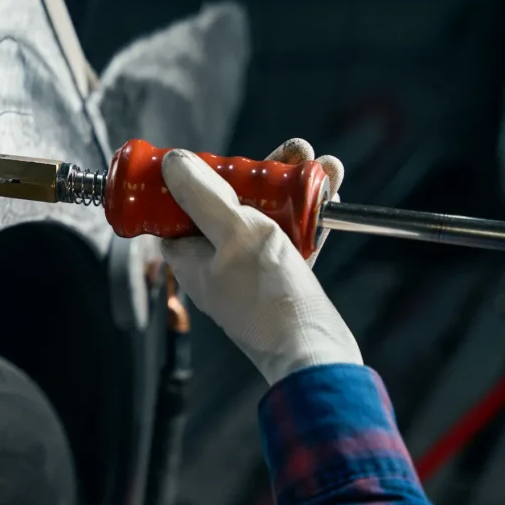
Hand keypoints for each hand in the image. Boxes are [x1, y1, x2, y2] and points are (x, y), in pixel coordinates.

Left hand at [159, 139, 361, 385]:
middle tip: (290, 152)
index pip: (177, 209)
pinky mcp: (283, 277)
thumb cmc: (268, 298)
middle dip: (259, 172)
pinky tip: (331, 185)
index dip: (195, 179)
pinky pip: (292, 233)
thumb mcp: (233, 233)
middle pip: (227, 204)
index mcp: (190, 256)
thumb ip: (203, 197)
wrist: (314, 352)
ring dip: (292, 185)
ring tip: (319, 162)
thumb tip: (172, 163)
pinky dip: (309, 210)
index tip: (217, 157)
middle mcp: (216, 262)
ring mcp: (250, 270)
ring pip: (265, 214)